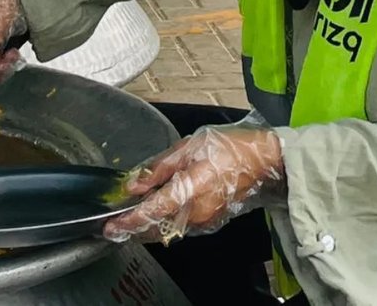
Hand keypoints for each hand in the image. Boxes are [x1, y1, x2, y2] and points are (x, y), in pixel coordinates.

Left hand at [103, 125, 283, 244]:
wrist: (265, 163)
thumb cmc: (230, 147)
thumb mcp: (191, 146)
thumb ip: (160, 166)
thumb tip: (134, 184)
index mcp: (192, 188)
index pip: (154, 211)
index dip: (130, 221)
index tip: (111, 226)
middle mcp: (197, 211)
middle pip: (157, 228)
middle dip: (133, 229)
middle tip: (112, 227)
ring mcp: (205, 220)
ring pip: (168, 230)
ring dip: (147, 227)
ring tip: (129, 218)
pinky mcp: (211, 222)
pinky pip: (181, 227)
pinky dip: (164, 223)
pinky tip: (155, 214)